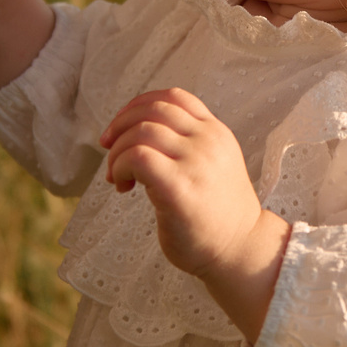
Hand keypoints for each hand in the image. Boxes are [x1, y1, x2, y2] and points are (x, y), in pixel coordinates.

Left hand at [101, 89, 289, 339]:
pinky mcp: (179, 187)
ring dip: (117, 151)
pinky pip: (138, 157)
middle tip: (107, 148)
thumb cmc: (217, 215)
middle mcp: (208, 141)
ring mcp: (196, 162)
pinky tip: (122, 185)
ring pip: (141, 132)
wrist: (239, 250)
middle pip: (153, 110)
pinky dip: (120, 165)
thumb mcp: (211, 165)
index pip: (173, 97)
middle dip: (120, 124)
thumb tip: (136, 135)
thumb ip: (186, 146)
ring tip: (117, 177)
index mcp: (216, 132)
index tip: (122, 126)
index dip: (139, 104)